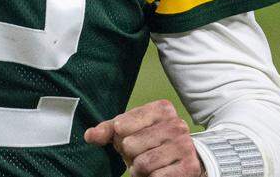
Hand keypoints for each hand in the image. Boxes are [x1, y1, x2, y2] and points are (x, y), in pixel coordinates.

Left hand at [84, 100, 204, 176]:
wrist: (182, 161)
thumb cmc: (150, 143)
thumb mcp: (127, 131)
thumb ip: (107, 131)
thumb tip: (91, 135)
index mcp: (162, 109)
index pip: (121, 125)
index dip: (120, 136)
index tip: (130, 136)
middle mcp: (177, 124)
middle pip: (130, 145)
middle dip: (130, 154)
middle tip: (141, 153)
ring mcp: (184, 146)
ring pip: (143, 163)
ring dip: (139, 169)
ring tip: (149, 164)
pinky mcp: (189, 167)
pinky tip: (160, 172)